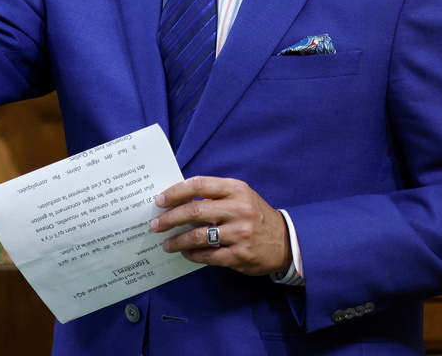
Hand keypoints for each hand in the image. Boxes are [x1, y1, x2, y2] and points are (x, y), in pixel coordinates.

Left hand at [150, 175, 290, 276]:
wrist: (285, 241)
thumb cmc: (256, 215)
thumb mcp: (241, 196)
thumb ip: (215, 196)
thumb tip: (178, 200)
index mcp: (236, 189)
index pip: (199, 185)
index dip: (176, 192)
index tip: (160, 200)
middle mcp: (238, 209)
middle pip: (194, 211)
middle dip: (170, 219)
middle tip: (156, 225)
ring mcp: (239, 233)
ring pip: (198, 236)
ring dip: (177, 240)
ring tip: (166, 243)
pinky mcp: (239, 254)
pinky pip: (208, 256)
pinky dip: (192, 254)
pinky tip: (185, 253)